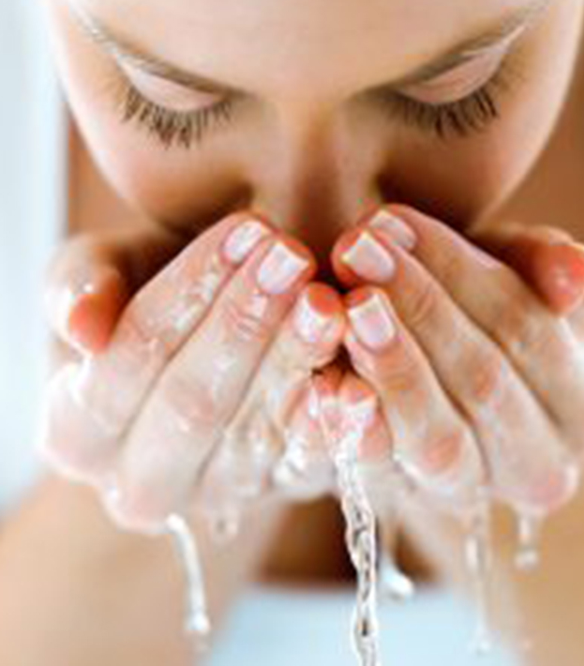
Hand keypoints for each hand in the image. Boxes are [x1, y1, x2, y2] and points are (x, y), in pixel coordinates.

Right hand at [42, 215, 343, 531]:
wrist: (226, 347)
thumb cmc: (154, 295)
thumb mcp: (108, 273)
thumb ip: (80, 284)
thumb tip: (82, 329)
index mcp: (76, 435)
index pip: (131, 358)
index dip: (187, 291)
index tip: (244, 230)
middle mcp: (142, 486)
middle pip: (194, 403)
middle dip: (245, 323)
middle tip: (294, 257)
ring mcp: (220, 498)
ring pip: (257, 434)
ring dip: (297, 363)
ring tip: (331, 300)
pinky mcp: (289, 494)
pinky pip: (314, 468)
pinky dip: (340, 429)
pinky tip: (362, 385)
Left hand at [330, 206, 583, 514]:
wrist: (455, 405)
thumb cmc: (493, 320)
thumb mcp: (521, 280)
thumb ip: (545, 265)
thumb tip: (578, 270)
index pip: (529, 329)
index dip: (461, 273)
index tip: (396, 220)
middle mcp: (547, 466)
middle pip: (485, 382)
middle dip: (417, 308)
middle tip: (356, 249)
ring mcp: (480, 494)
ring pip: (439, 439)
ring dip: (390, 367)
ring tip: (345, 306)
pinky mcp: (412, 506)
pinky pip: (383, 475)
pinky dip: (353, 429)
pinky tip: (323, 383)